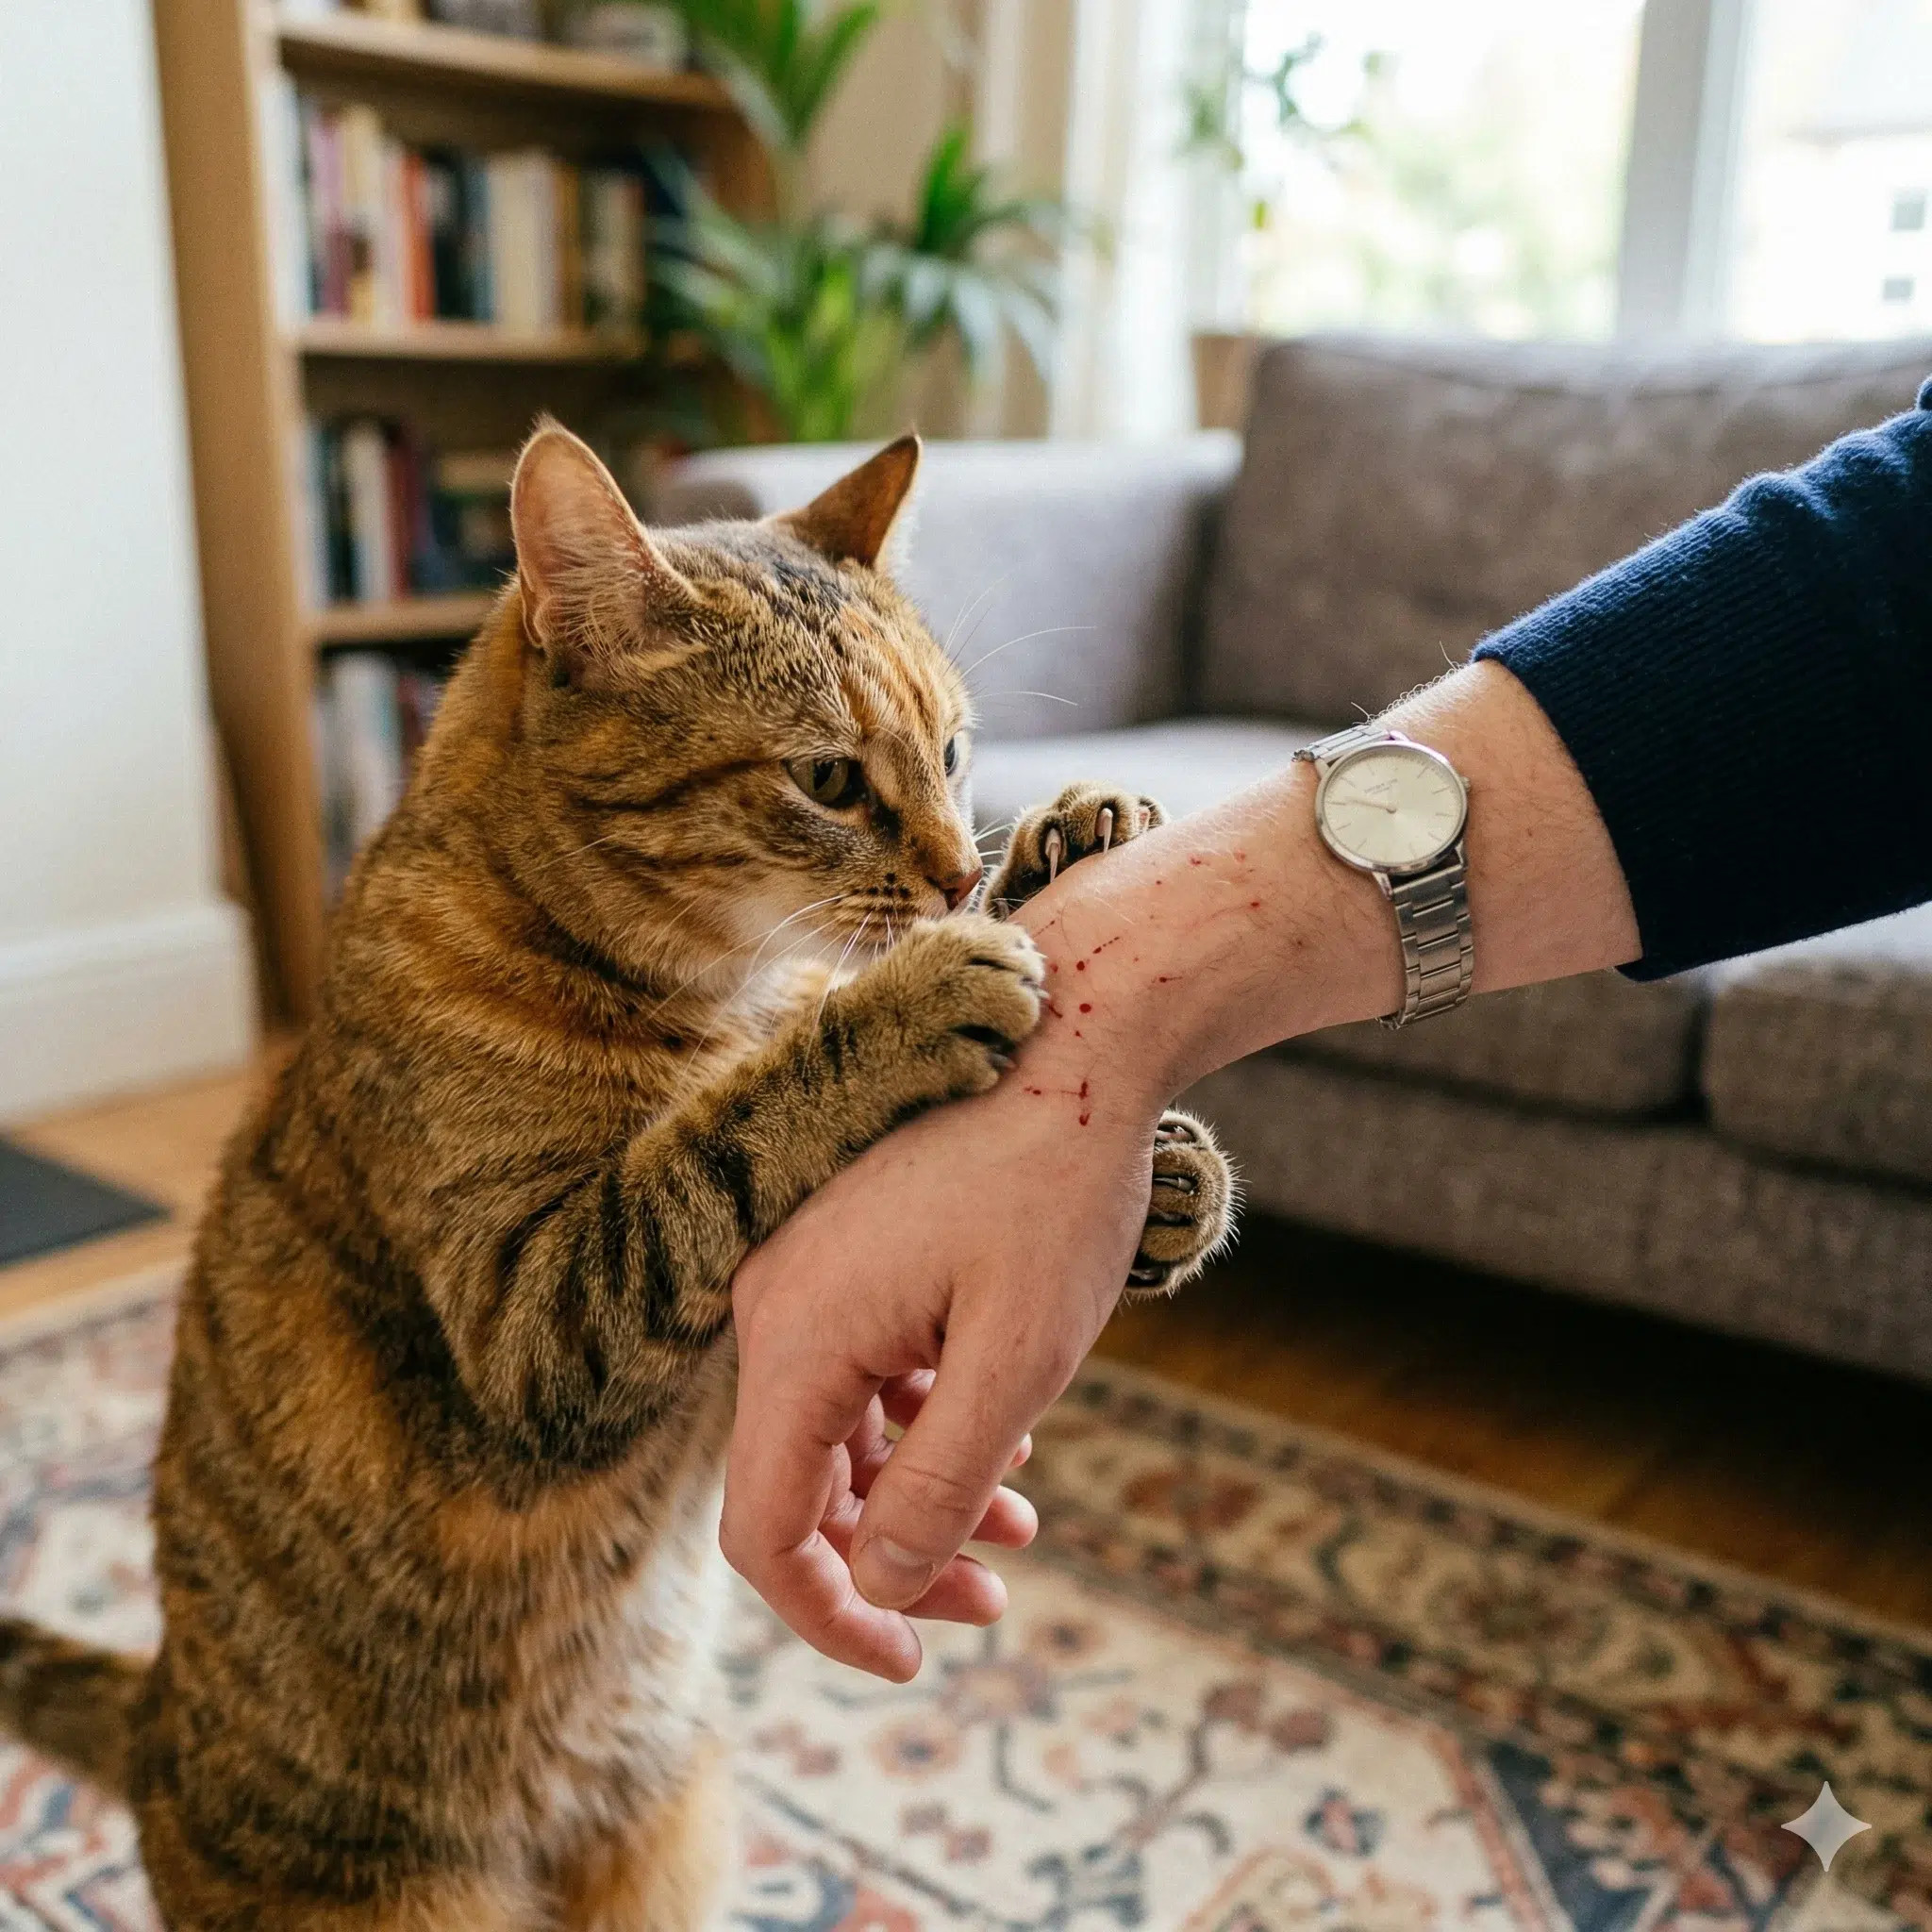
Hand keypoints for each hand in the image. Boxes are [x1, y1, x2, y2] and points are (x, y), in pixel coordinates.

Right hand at [723, 1067, 1161, 1679]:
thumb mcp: (1017, 1359)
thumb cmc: (1055, 1189)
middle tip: (991, 1601)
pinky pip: (864, 1365)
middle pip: (804, 1483)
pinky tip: (1006, 1427)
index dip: (828, 1615)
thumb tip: (876, 1581)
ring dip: (921, 1487)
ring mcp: (809, 1269)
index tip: (907, 1667)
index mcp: (797, 1337)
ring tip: (1021, 1518)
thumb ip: (938, 1483)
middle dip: (893, 1555)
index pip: (766, 1528)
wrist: (1074, 1038)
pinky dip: (925, 1416)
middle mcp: (777, 1304)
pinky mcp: (847, 1246)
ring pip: (841, 1426)